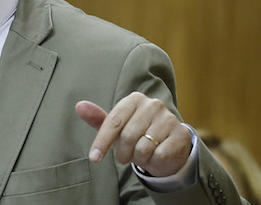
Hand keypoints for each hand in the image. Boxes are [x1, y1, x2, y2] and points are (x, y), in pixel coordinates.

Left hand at [75, 92, 191, 176]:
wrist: (167, 147)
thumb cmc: (137, 135)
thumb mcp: (116, 128)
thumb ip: (98, 118)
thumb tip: (79, 105)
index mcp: (134, 99)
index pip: (113, 122)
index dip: (102, 142)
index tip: (94, 158)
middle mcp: (153, 104)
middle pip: (127, 137)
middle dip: (123, 153)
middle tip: (126, 156)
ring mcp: (169, 118)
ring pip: (143, 148)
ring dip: (139, 158)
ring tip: (143, 153)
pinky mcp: (181, 133)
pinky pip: (159, 155)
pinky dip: (155, 161)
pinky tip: (157, 155)